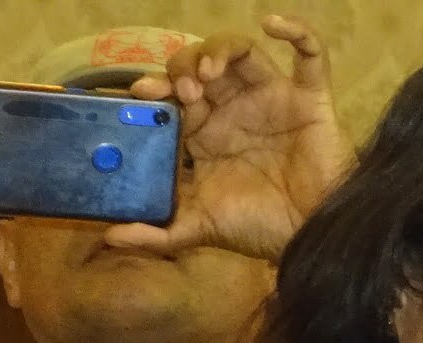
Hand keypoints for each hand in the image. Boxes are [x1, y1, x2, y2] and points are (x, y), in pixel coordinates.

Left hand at [104, 15, 349, 261]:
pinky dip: (297, 32)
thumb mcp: (200, 227)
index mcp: (206, 132)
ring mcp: (273, 100)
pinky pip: (311, 57)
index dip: (155, 88)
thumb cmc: (260, 229)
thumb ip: (158, 231)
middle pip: (200, 64)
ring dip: (220, 50)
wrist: (313, 238)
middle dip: (182, 67)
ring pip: (242, 52)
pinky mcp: (310, 100)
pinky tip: (273, 24)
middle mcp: (236, 109)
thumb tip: (110, 236)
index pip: (172, 94)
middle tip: (182, 90)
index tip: (143, 95)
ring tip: (208, 72)